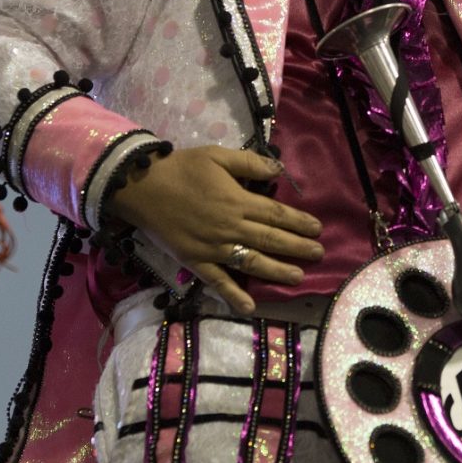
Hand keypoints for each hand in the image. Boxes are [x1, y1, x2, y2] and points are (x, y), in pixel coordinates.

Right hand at [104, 145, 323, 314]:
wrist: (142, 187)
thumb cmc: (182, 168)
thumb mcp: (218, 155)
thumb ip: (250, 163)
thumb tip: (279, 170)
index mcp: (238, 201)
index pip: (276, 214)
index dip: (299, 222)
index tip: (317, 229)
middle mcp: (230, 227)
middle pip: (271, 240)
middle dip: (298, 247)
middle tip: (319, 254)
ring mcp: (214, 248)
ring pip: (252, 262)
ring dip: (278, 271)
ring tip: (298, 277)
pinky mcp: (195, 262)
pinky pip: (218, 282)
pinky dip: (234, 295)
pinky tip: (250, 307)